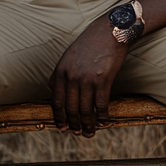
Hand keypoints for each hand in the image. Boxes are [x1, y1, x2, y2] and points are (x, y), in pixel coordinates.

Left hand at [50, 17, 128, 136]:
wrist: (109, 31)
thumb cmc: (90, 43)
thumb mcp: (69, 56)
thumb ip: (62, 74)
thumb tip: (56, 92)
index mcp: (60, 71)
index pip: (56, 101)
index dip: (59, 118)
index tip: (62, 127)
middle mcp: (71, 77)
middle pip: (70, 108)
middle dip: (73, 124)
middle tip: (77, 133)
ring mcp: (87, 79)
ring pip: (86, 110)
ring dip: (87, 125)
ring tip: (90, 133)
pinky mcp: (103, 80)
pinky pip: (101, 104)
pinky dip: (102, 116)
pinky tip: (104, 122)